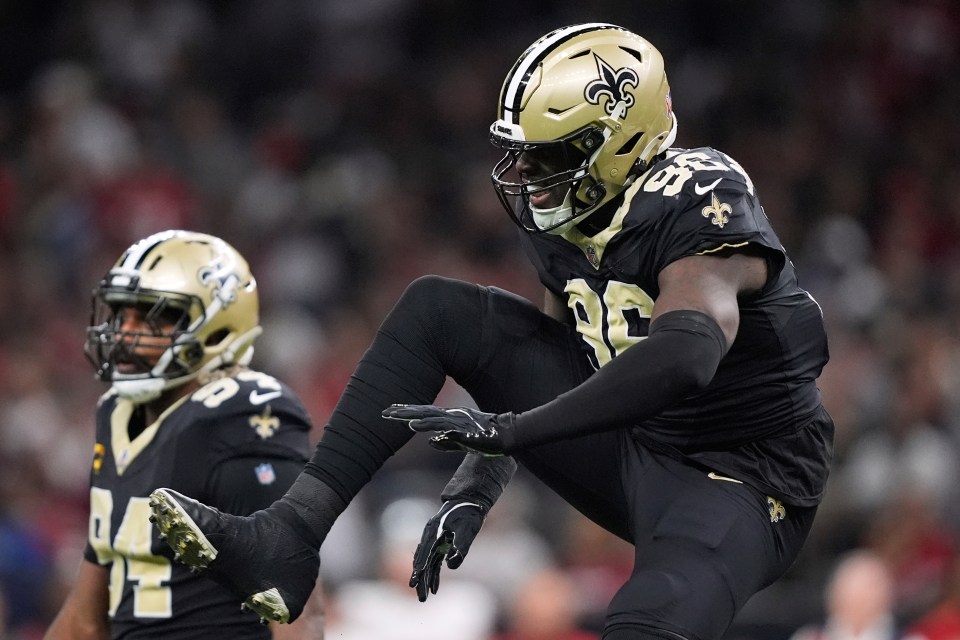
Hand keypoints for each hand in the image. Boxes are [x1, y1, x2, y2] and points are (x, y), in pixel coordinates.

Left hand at [382, 404, 513, 454]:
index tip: (392, 411)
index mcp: (451, 418)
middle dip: (403, 411)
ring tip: (393, 417)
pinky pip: (439, 425)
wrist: (507, 435)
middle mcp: (451, 416)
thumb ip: (447, 442)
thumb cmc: (488, 438)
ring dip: (410, 416)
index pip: (426, 412)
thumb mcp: (463, 442)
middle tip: (384, 412)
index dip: (409, 411)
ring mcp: (456, 420)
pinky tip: (413, 426)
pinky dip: (426, 424)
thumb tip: (430, 442)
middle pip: (423, 411)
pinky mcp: (461, 426)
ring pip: (428, 417)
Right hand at [408, 499, 485, 601]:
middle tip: (421, 599)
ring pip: (427, 564)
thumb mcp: (467, 530)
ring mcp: (434, 541)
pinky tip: (435, 588)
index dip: (419, 569)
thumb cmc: (468, 514)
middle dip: (421, 581)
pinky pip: (434, 562)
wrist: (469, 501)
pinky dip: (434, 574)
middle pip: (423, 562)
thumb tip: (450, 565)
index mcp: (434, 532)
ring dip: (426, 580)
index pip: (424, 554)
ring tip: (424, 598)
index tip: (414, 582)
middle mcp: (430, 537)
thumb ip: (460, 547)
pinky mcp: (440, 545)